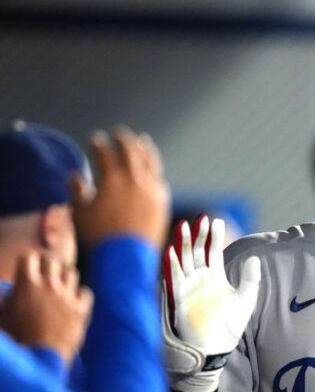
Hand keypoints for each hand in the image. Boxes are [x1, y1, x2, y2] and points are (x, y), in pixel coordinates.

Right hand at [0, 252, 92, 364]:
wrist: (39, 360)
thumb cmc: (15, 339)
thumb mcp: (1, 317)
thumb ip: (1, 301)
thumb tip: (2, 292)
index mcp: (26, 285)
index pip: (29, 257)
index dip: (28, 262)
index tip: (28, 269)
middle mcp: (49, 286)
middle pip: (52, 261)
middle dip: (47, 267)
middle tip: (44, 277)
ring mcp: (67, 297)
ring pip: (71, 273)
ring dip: (64, 278)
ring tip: (58, 288)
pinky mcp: (82, 309)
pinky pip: (86, 292)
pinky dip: (80, 295)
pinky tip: (73, 302)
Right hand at [71, 127, 169, 248]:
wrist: (127, 257)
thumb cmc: (99, 236)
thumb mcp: (80, 213)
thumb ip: (76, 191)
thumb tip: (76, 176)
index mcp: (112, 179)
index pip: (105, 153)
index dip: (99, 144)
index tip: (95, 139)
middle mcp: (135, 179)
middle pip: (131, 151)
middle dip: (124, 140)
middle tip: (120, 133)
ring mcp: (151, 189)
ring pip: (150, 162)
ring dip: (144, 149)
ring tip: (142, 142)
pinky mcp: (162, 201)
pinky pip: (159, 179)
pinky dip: (154, 169)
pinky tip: (152, 169)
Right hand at [163, 215, 260, 391]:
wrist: (214, 350)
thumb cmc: (230, 327)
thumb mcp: (246, 300)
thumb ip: (251, 279)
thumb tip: (255, 257)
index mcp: (215, 277)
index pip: (213, 251)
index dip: (213, 236)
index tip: (216, 220)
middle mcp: (200, 279)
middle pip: (197, 251)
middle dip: (198, 235)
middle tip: (201, 219)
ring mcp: (188, 287)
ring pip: (184, 260)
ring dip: (183, 244)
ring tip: (185, 226)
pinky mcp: (179, 298)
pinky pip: (174, 278)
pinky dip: (171, 265)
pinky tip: (170, 251)